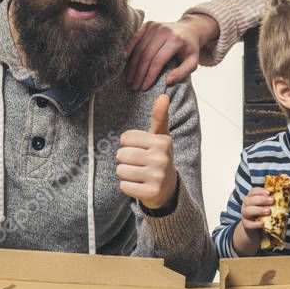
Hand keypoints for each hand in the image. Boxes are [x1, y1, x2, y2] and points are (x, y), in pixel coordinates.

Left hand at [116, 94, 177, 210]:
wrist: (168, 189)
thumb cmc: (159, 158)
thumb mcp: (161, 137)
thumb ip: (160, 116)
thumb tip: (163, 95)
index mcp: (162, 142)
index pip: (125, 138)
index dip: (128, 144)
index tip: (140, 149)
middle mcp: (161, 158)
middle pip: (121, 155)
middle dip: (126, 160)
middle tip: (139, 164)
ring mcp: (157, 177)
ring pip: (121, 171)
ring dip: (125, 174)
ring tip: (138, 174)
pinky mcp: (151, 193)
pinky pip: (124, 186)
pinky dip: (128, 187)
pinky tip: (139, 185)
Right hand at [123, 14, 218, 90]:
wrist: (190, 29)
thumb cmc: (190, 48)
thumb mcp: (193, 62)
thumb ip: (182, 73)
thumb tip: (167, 81)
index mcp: (176, 40)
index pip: (158, 61)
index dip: (150, 75)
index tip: (144, 87)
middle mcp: (164, 31)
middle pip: (147, 55)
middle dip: (139, 73)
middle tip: (134, 86)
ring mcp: (155, 26)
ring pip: (139, 48)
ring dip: (133, 65)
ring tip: (130, 78)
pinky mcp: (149, 24)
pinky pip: (135, 37)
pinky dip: (129, 48)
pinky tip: (125, 59)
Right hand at [232, 187, 272, 256]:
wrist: (255, 230)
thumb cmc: (263, 215)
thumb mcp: (267, 206)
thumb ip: (272, 202)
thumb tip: (285, 197)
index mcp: (251, 198)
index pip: (253, 191)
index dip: (260, 191)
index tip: (269, 192)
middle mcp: (246, 205)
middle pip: (250, 200)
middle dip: (261, 200)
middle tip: (272, 201)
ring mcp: (245, 215)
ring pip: (247, 211)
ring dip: (258, 210)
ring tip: (268, 211)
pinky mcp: (246, 225)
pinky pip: (248, 224)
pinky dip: (254, 224)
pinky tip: (262, 224)